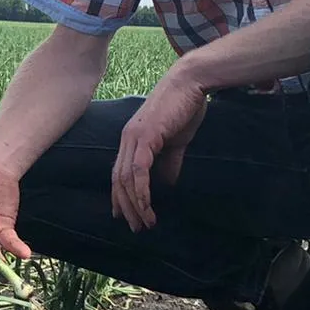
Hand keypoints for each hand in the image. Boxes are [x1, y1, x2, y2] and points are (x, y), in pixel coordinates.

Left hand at [112, 76, 209, 231]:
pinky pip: (138, 169)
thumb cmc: (184, 108)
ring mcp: (133, 137)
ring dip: (135, 204)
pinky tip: (146, 205)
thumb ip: (169, 163)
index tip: (124, 216)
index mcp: (132, 140)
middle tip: (136, 227)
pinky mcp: (145, 136)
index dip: (120, 196)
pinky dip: (141, 190)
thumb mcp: (176, 142)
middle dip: (126, 207)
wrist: (190, 82)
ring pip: (127, 178)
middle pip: (119, 180)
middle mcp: (127, 140)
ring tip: (146, 223)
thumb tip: (167, 185)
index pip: (119, 173)